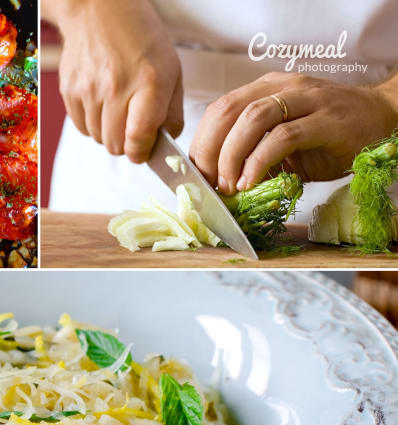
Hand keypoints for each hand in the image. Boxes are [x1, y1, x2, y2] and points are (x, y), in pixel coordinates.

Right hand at [44, 0, 182, 162]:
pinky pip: (82, 127)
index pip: (138, 139)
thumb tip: (164, 144)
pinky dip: (93, 123)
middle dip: (126, 144)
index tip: (144, 150)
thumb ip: (171, 112)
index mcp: (148, 83)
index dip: (141, 152)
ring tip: (117, 108)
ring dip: (109, 132)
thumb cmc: (140, 40)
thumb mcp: (172, 71)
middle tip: (132, 127)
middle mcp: (116, 88)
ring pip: (98, 139)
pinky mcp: (70, 91)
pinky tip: (101, 104)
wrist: (100, 11)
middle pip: (115, 146)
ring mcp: (88, 90)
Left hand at [190, 72, 397, 194]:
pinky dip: (259, 162)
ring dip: (231, 156)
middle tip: (208, 182)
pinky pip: (282, 138)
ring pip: (252, 119)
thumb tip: (218, 182)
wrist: (381, 120)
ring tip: (228, 185)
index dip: (201, 143)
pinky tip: (250, 181)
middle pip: (228, 111)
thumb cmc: (326, 136)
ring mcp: (306, 99)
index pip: (219, 110)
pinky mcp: (326, 120)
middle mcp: (282, 87)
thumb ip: (251, 153)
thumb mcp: (280, 143)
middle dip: (209, 150)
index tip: (196, 174)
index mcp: (264, 89)